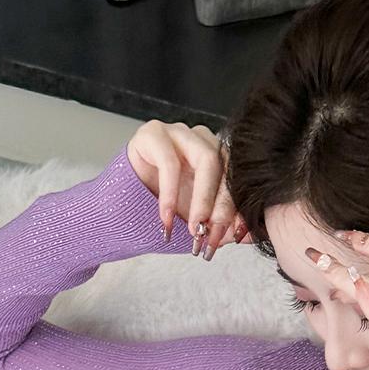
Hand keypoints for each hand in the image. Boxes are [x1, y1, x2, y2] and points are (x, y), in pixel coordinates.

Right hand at [125, 120, 251, 259]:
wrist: (118, 215)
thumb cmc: (160, 216)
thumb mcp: (197, 226)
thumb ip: (222, 228)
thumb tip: (250, 235)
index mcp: (219, 160)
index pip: (238, 181)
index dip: (238, 210)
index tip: (233, 237)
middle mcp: (203, 141)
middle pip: (227, 167)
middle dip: (222, 207)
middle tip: (212, 236)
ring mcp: (179, 133)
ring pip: (205, 159)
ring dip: (202, 199)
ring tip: (194, 229)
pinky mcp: (152, 133)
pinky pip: (170, 162)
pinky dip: (170, 194)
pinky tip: (165, 218)